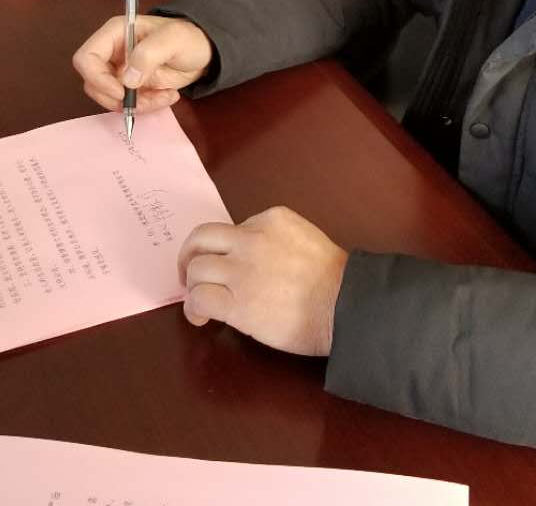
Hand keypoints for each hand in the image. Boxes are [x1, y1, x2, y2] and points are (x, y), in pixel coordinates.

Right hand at [73, 14, 213, 112]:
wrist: (204, 52)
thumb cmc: (189, 38)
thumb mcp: (174, 39)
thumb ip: (149, 54)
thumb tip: (127, 80)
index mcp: (115, 34)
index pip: (86, 58)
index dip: (97, 79)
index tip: (122, 91)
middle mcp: (112, 53)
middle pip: (93, 83)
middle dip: (117, 97)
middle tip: (145, 99)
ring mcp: (120, 71)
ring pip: (110, 98)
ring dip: (137, 104)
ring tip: (164, 96)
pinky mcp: (131, 86)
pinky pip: (127, 104)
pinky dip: (147, 106)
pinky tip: (168, 95)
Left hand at [178, 206, 348, 356]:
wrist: (346, 306)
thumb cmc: (336, 281)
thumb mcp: (304, 240)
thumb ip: (276, 242)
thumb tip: (252, 262)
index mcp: (272, 219)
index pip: (233, 228)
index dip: (225, 249)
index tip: (228, 265)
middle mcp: (251, 239)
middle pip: (201, 238)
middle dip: (189, 255)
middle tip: (190, 273)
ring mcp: (241, 270)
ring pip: (196, 268)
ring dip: (192, 285)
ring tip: (198, 302)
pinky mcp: (236, 302)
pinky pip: (199, 298)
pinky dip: (193, 307)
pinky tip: (200, 317)